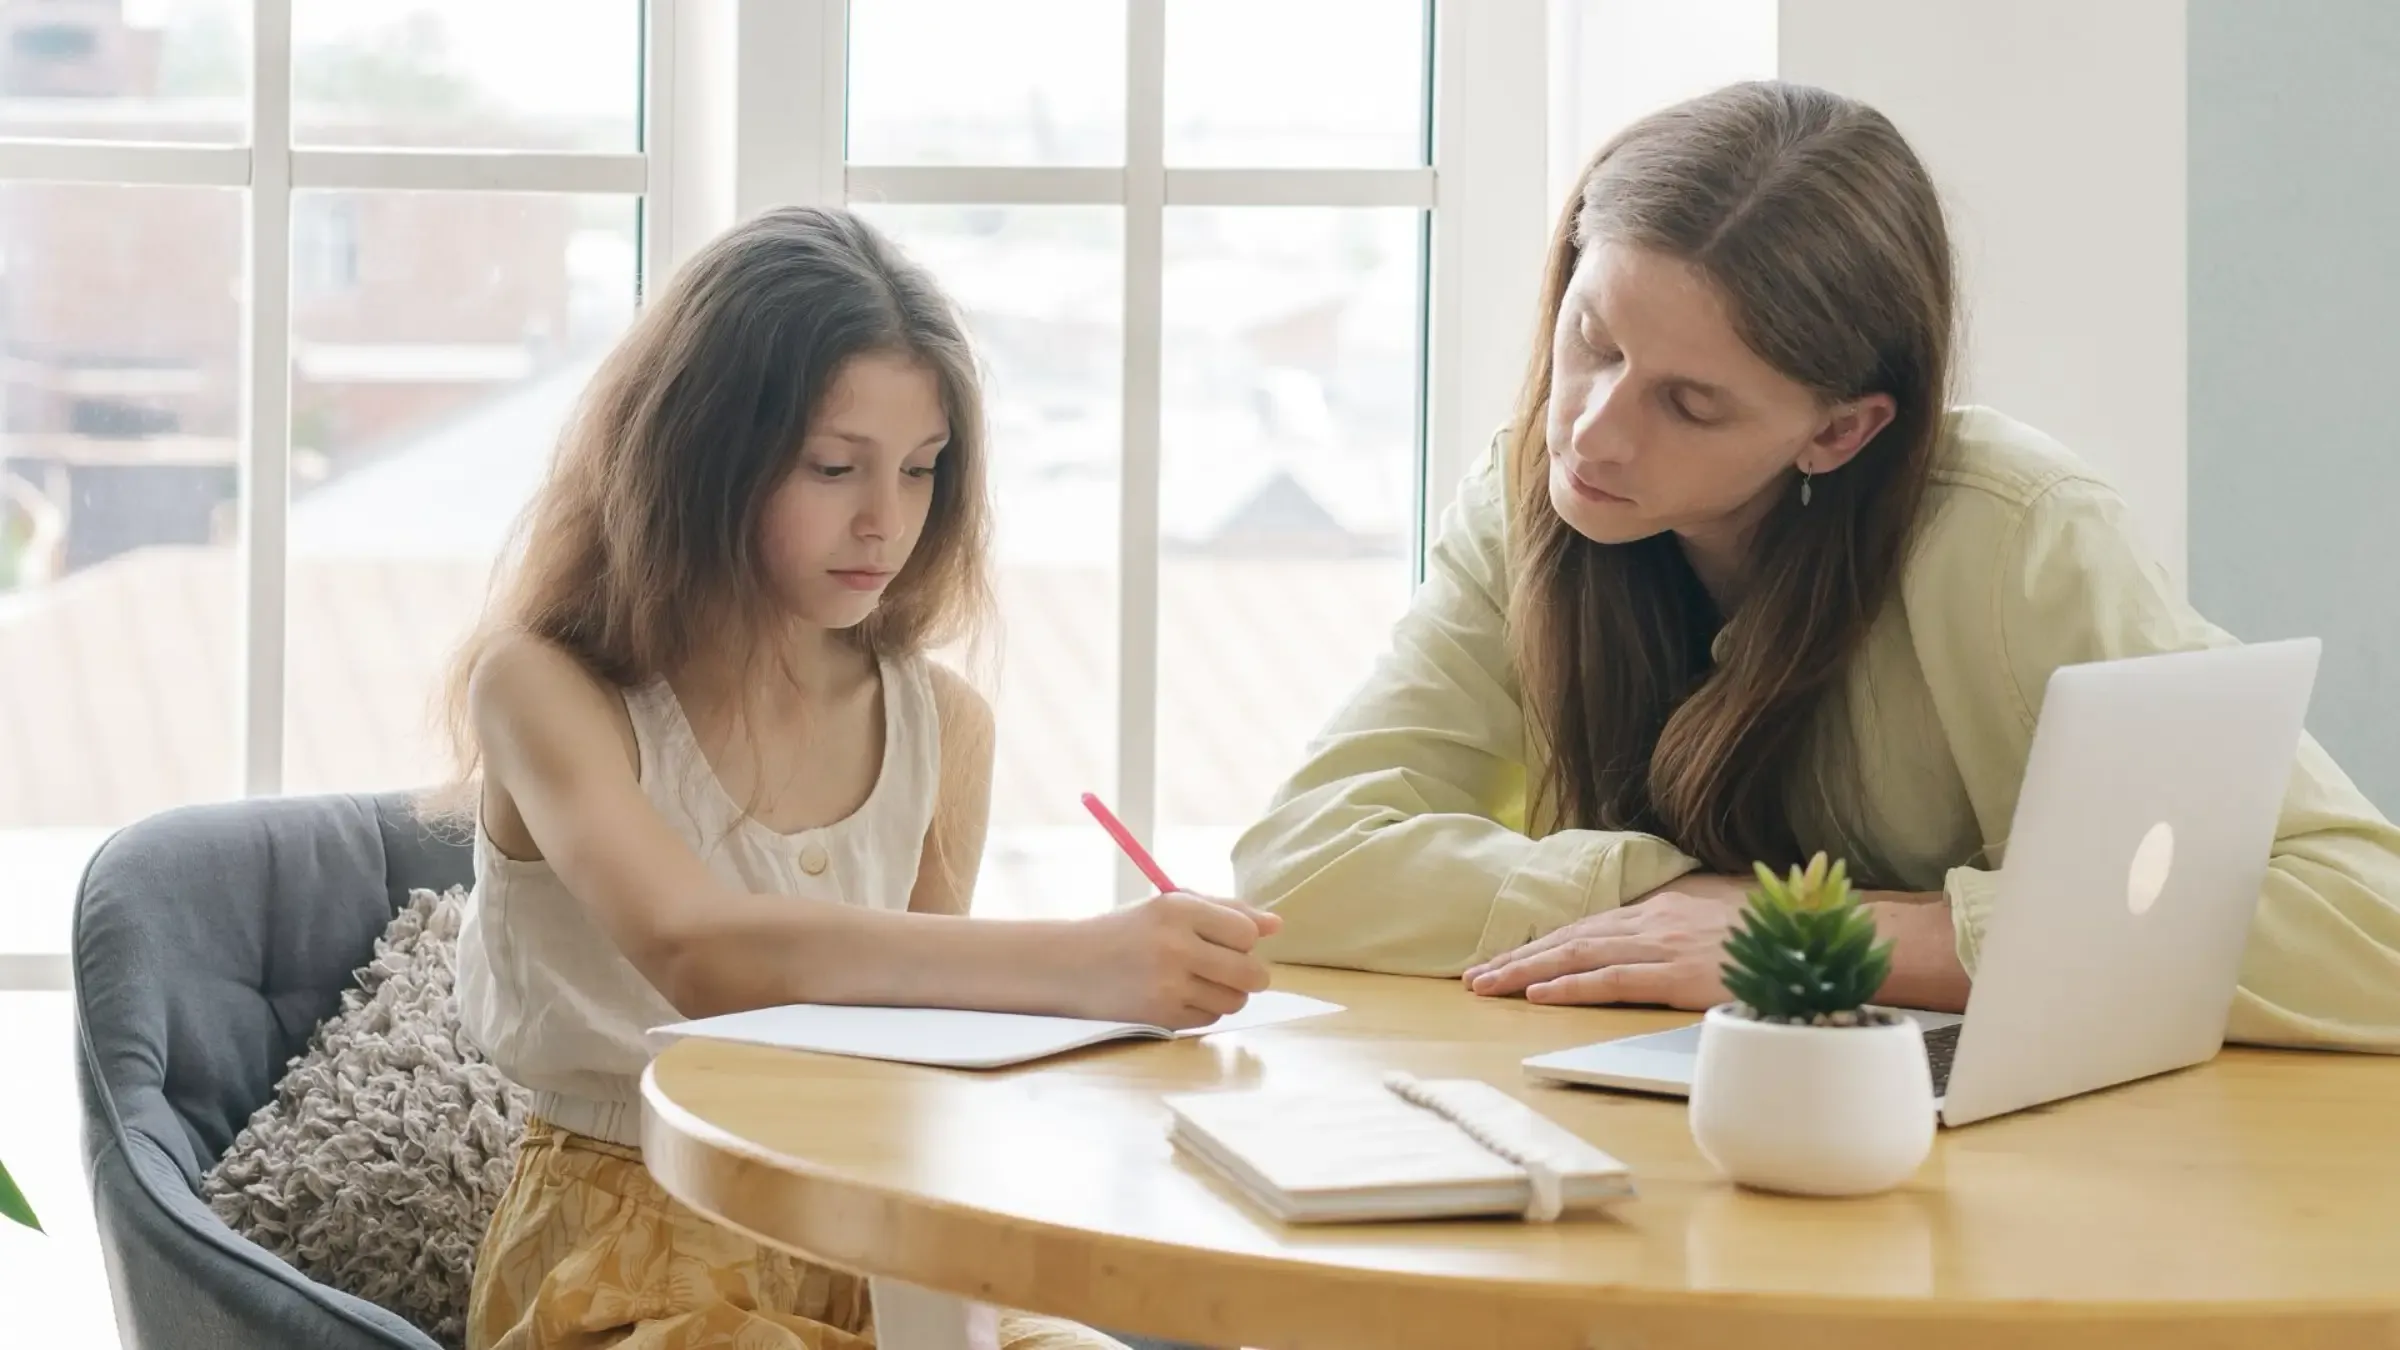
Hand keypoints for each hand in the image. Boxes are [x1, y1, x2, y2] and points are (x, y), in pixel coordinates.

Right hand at [1061, 892, 1282, 1029]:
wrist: (1070, 964)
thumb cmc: (1129, 930)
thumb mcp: (1171, 905)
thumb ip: (1226, 910)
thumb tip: (1278, 925)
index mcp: (1178, 909)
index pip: (1247, 933)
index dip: (1245, 940)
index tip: (1230, 941)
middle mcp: (1175, 946)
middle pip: (1250, 972)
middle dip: (1250, 974)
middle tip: (1229, 968)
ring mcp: (1167, 985)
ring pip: (1235, 1000)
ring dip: (1228, 993)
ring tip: (1200, 980)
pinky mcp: (1161, 1016)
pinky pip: (1210, 1018)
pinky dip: (1204, 1009)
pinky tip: (1180, 995)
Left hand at [1461, 874, 1754, 1008]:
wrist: (1815, 934)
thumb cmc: (1774, 931)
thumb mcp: (1719, 919)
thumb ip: (1683, 927)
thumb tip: (1661, 939)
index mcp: (1659, 909)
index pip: (1586, 926)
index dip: (1541, 944)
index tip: (1503, 958)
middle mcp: (1651, 921)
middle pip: (1570, 938)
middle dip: (1517, 958)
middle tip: (1474, 977)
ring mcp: (1662, 946)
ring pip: (1578, 955)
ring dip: (1526, 971)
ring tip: (1486, 986)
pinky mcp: (1677, 974)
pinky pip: (1612, 979)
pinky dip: (1571, 985)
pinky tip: (1539, 994)